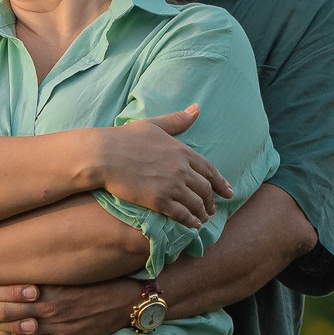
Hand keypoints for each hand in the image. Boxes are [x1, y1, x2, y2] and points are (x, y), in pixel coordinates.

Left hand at [0, 278, 147, 334]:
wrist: (128, 297)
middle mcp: (48, 304)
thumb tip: (22, 266)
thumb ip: (45, 270)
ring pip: (18, 330)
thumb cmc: (99, 277)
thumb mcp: (70, 268)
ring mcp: (56, 324)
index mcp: (47, 284)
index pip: (8, 289)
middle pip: (7, 310)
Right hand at [90, 105, 231, 228]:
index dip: (221, 183)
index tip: (228, 193)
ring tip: (203, 219)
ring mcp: (171, 186)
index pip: (210, 170)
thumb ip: (177, 120)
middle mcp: (181, 169)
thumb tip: (196, 109)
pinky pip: (182, 214)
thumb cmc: (126, 138)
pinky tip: (193, 226)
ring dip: (203, 213)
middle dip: (212, 201)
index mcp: (182, 151)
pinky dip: (190, 221)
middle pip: (205, 189)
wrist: (104, 155)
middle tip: (213, 209)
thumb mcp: (155, 124)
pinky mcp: (158, 201)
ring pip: (196, 203)